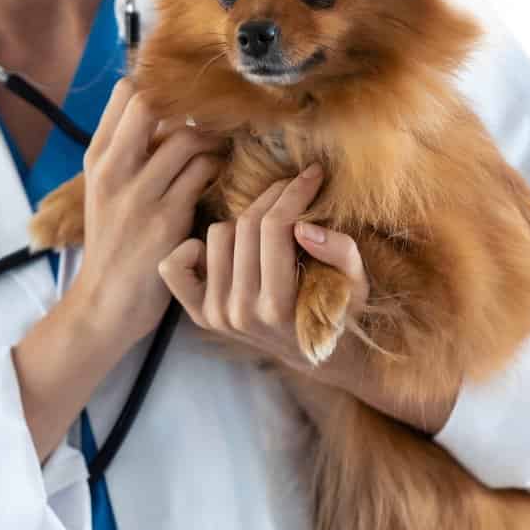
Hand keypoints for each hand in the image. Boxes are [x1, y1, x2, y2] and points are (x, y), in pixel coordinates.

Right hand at [66, 78, 227, 354]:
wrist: (105, 303)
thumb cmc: (114, 245)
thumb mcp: (106, 192)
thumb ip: (129, 154)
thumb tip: (169, 112)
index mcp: (97, 158)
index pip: (126, 92)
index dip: (162, 87)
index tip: (188, 100)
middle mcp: (113, 170)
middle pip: (152, 103)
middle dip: (190, 107)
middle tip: (215, 118)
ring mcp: (138, 195)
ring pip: (187, 138)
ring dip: (214, 139)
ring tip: (226, 150)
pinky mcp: (166, 221)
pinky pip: (204, 174)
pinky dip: (219, 169)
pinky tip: (226, 178)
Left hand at [158, 165, 458, 435]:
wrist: (319, 355)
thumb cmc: (341, 311)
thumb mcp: (356, 285)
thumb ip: (341, 254)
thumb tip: (304, 227)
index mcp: (278, 307)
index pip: (275, 229)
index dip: (294, 192)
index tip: (312, 174)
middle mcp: (240, 313)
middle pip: (245, 227)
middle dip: (274, 196)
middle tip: (293, 185)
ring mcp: (215, 315)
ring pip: (216, 235)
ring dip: (243, 222)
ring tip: (270, 226)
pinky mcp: (200, 314)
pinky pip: (173, 267)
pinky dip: (192, 249)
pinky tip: (225, 247)